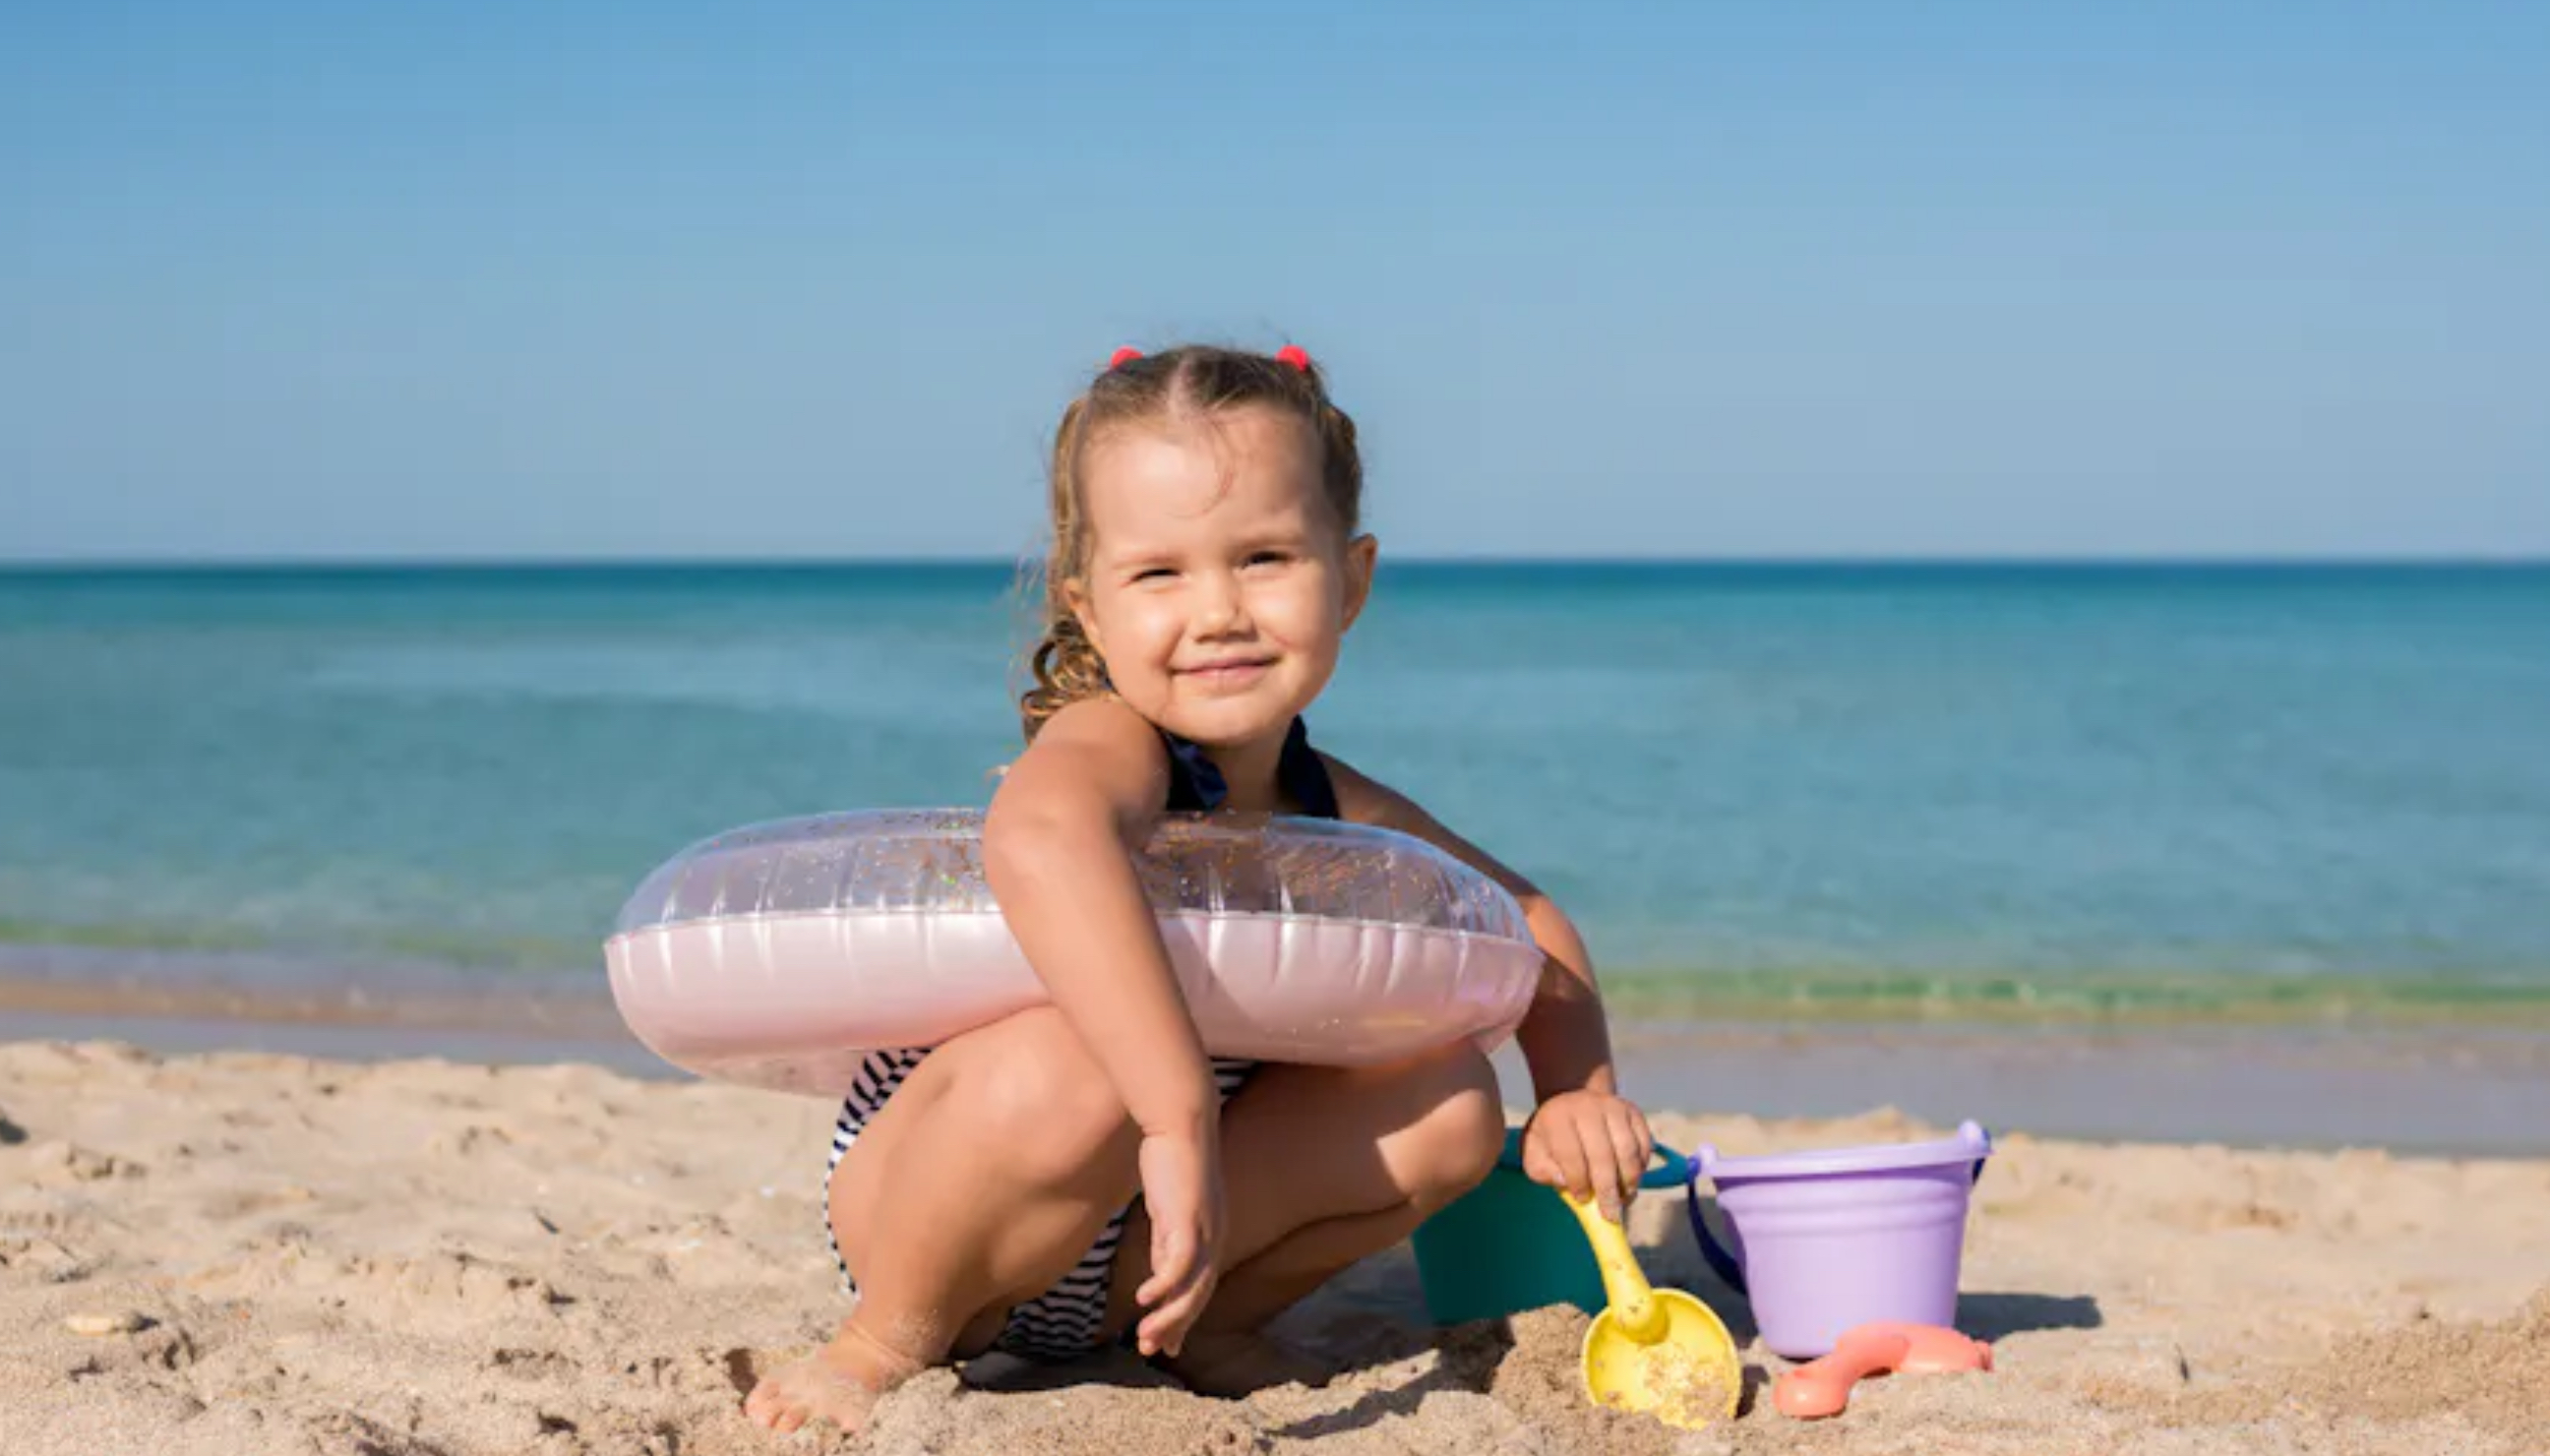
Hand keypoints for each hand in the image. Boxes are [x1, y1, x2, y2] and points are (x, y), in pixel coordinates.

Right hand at [1131, 1125, 1224, 1357]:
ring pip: (1192, 1287)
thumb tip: (1159, 1257)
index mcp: (1211, 1233)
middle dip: (1175, 1326)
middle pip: (1199, 1294)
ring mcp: (1204, 1228)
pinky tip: (1143, 1301)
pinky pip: (1178, 1263)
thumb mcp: (1169, 1204)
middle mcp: (1214, 1236)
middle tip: (1151, 1350)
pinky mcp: (1189, 1217)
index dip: (1183, 1317)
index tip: (1166, 1343)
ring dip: (1168, 1317)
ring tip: (1145, 1339)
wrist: (1181, 1116)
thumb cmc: (1172, 1154)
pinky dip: (1163, 1287)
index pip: (1200, 1286)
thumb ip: (1166, 1232)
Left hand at [1520, 1089, 1653, 1222]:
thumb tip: (1563, 1181)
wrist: (1572, 1103)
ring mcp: (1613, 1106)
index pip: (1570, 1154)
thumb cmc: (1553, 1137)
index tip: (1582, 1200)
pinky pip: (1643, 1144)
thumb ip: (1542, 1170)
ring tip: (1624, 1199)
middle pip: (1602, 1154)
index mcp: (1558, 1117)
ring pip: (1627, 1150)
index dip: (1578, 1181)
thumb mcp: (1535, 1153)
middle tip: (1611, 1215)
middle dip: (1607, 1190)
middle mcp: (1587, 1106)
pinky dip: (1641, 1166)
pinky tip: (1632, 1180)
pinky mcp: (1633, 1112)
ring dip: (1629, 1180)